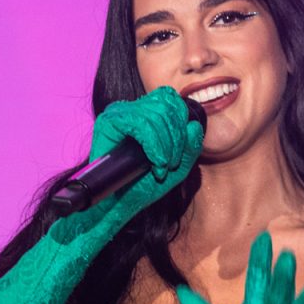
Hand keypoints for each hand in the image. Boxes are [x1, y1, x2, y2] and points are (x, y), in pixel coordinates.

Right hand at [50, 87, 202, 242]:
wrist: (119, 203)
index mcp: (145, 113)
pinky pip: (141, 125)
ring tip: (162, 168)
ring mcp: (118, 114)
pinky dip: (154, 146)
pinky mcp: (109, 122)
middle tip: (170, 164)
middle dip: (176, 139)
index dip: (180, 121)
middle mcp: (130, 109)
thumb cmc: (144, 184)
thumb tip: (194, 125)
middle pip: (166, 105)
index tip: (178, 152)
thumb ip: (190, 147)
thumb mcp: (178, 167)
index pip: (169, 99)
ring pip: (156, 115)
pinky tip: (155, 164)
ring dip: (166, 146)